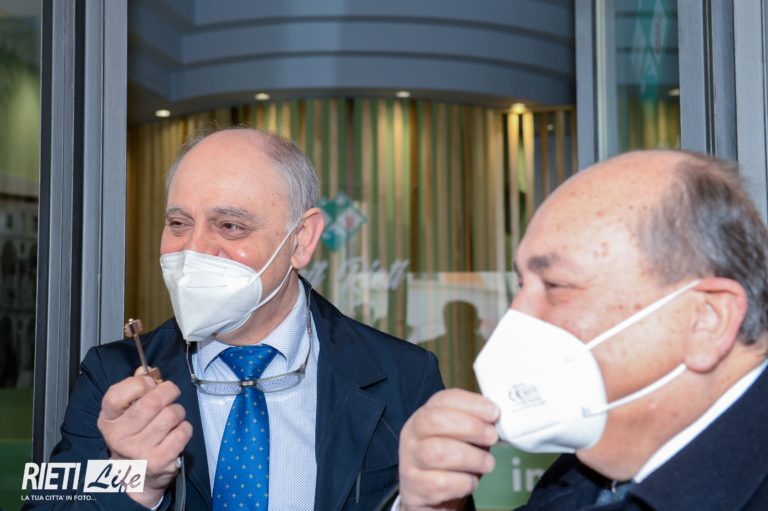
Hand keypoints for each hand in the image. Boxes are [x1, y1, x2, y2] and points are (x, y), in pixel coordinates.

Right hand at [97, 367, 192, 507]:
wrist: (137, 475)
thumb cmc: (135, 435)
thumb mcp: (126, 412)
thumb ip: (135, 388)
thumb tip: (147, 370)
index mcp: (108, 421)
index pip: (116, 396)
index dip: (138, 383)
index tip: (149, 383)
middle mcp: (120, 437)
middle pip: (152, 401)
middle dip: (168, 391)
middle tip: (170, 393)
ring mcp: (139, 451)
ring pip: (171, 414)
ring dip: (178, 411)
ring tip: (172, 417)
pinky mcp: (160, 461)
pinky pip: (183, 431)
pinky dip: (185, 427)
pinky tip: (176, 432)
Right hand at [398, 388, 499, 510]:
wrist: (429, 494)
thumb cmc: (449, 462)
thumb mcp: (461, 438)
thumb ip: (476, 426)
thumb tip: (496, 420)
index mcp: (424, 416)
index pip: (443, 400)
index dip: (471, 404)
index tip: (493, 412)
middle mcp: (413, 435)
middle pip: (435, 421)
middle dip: (470, 427)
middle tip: (491, 437)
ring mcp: (410, 461)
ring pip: (437, 452)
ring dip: (470, 457)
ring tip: (487, 463)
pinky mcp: (416, 488)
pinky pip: (441, 483)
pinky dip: (463, 482)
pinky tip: (470, 481)